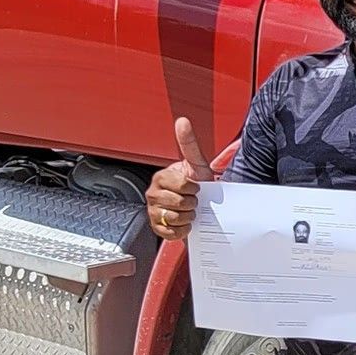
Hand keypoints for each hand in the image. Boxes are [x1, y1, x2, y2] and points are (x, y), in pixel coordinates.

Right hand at [146, 116, 213, 239]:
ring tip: (189, 211)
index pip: (180, 185)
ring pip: (174, 218)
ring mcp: (153, 212)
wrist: (202, 206)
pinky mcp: (157, 228)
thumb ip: (189, 142)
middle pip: (178, 203)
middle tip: (193, 201)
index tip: (195, 187)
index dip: (193, 188)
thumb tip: (182, 121)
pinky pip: (171, 233)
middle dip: (192, 203)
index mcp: (161, 178)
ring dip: (188, 217)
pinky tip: (185, 223)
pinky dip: (183, 230)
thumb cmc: (198, 184)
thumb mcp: (196, 162)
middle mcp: (153, 194)